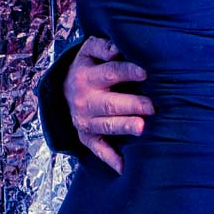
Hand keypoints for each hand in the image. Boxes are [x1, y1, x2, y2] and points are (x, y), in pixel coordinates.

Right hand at [64, 35, 155, 174]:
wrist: (62, 90)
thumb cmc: (88, 67)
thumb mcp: (89, 51)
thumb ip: (102, 46)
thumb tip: (116, 49)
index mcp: (88, 76)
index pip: (110, 72)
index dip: (127, 72)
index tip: (145, 73)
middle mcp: (85, 100)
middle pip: (110, 103)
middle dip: (131, 105)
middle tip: (151, 106)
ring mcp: (85, 120)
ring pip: (106, 126)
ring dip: (123, 127)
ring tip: (141, 128)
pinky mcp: (86, 137)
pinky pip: (98, 149)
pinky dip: (110, 158)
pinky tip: (123, 167)